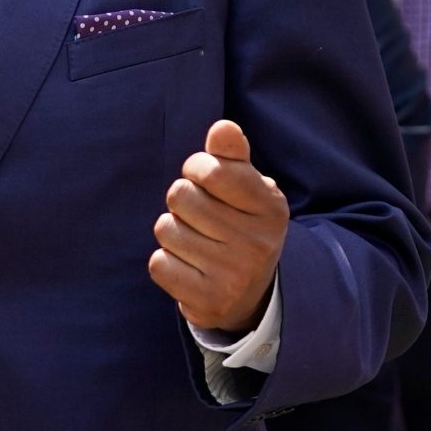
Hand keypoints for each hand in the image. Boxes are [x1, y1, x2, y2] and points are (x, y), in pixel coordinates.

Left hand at [149, 119, 288, 335]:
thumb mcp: (249, 189)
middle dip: (182, 201)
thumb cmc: (242, 226)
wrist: (251, 295)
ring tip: (196, 242)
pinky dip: (166, 262)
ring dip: (173, 232)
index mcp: (271, 208)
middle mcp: (257, 244)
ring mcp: (234, 277)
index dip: (197, 168)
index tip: (205, 179)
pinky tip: (189, 266)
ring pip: (165, 229)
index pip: (212, 169)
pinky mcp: (208, 303)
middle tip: (200, 216)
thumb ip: (233, 157)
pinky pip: (158, 264)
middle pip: (180, 196)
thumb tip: (222, 128)